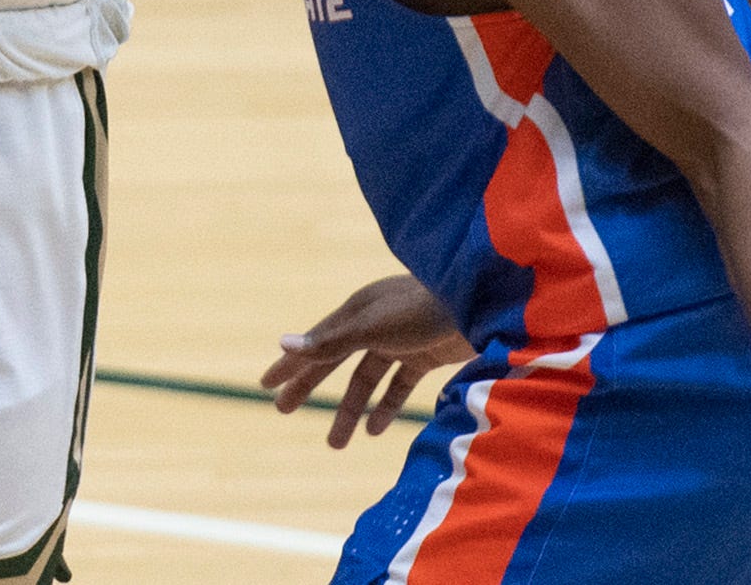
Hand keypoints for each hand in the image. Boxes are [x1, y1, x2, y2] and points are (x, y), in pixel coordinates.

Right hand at [261, 274, 475, 449]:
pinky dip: (387, 406)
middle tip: (282, 411)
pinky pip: (398, 385)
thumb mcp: (373, 327)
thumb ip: (331, 341)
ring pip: (366, 380)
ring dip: (350, 410)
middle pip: (334, 361)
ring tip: (335, 445)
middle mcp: (373, 324)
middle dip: (309, 387)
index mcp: (355, 311)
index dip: (290, 364)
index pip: (315, 343)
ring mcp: (399, 340)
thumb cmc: (424, 309)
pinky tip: (376, 430)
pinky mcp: (425, 355)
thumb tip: (282, 343)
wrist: (483, 306)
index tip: (266, 385)